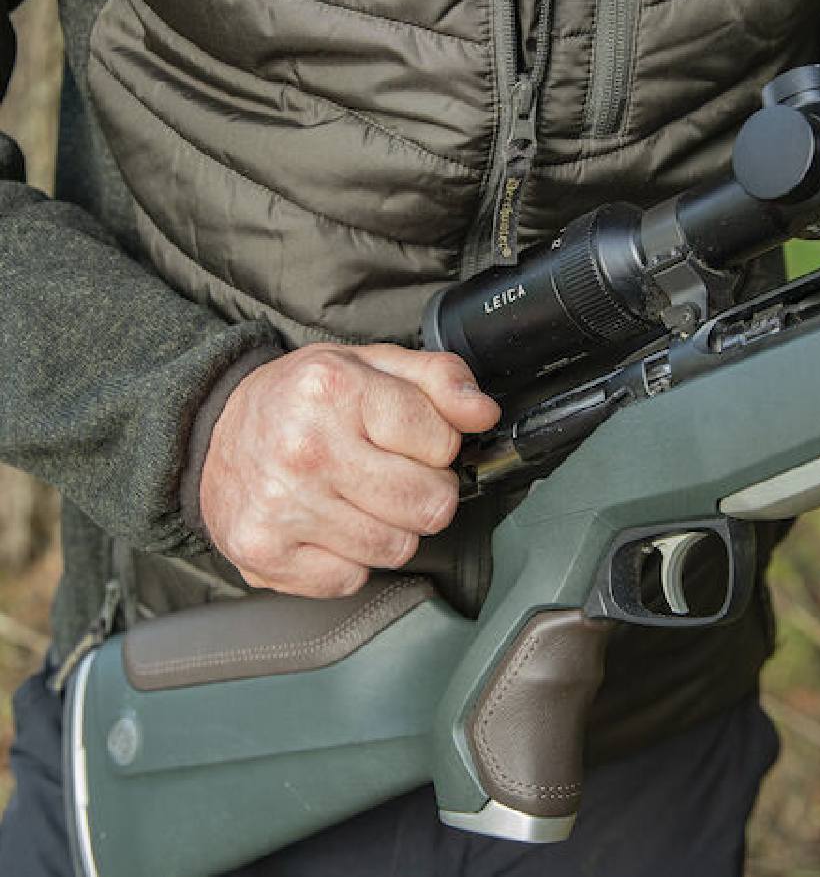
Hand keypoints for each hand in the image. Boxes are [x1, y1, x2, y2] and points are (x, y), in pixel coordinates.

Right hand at [199, 343, 500, 596]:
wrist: (213, 431)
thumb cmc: (300, 398)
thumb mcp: (370, 364)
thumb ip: (437, 379)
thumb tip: (482, 412)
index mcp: (335, 388)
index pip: (442, 443)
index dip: (438, 445)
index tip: (412, 440)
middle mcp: (306, 449)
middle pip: (428, 505)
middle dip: (424, 492)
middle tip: (392, 473)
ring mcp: (282, 506)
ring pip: (395, 548)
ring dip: (389, 528)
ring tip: (357, 497)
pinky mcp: (264, 553)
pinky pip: (350, 579)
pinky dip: (348, 559)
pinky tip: (326, 525)